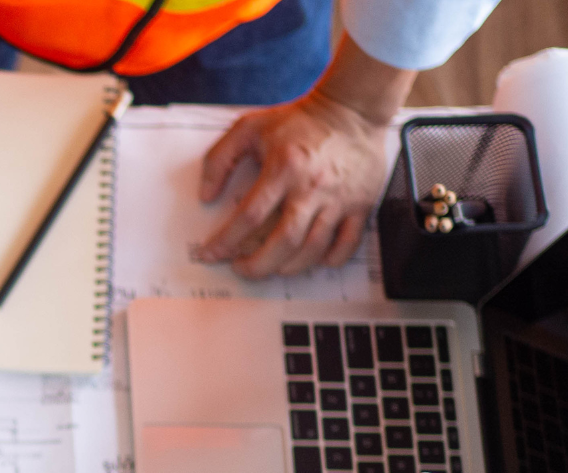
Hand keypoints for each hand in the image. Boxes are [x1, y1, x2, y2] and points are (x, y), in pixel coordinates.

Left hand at [197, 34, 412, 278]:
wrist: (353, 108)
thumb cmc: (300, 120)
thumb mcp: (249, 127)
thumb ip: (219, 159)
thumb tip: (206, 195)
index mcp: (283, 168)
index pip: (249, 216)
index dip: (225, 241)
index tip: (210, 253)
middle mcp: (312, 188)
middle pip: (283, 241)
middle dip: (257, 264)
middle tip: (241, 268)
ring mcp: (339, 199)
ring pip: (313, 249)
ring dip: (287, 267)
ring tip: (270, 266)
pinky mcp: (361, 204)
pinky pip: (347, 244)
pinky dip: (329, 260)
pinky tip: (312, 259)